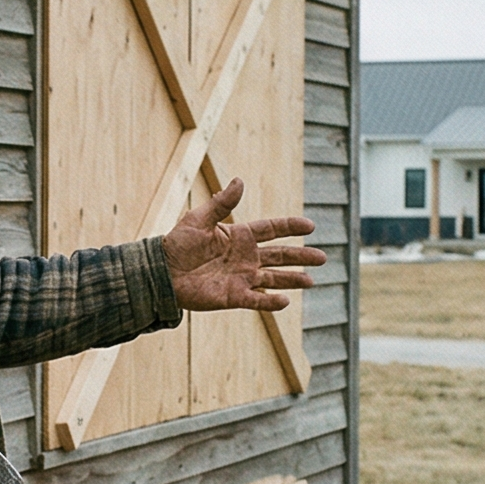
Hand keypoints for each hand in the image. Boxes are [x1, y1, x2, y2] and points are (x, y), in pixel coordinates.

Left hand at [163, 179, 324, 311]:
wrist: (162, 272)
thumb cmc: (178, 243)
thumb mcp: (200, 219)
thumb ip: (222, 203)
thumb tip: (240, 180)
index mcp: (240, 236)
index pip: (272, 230)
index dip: (290, 227)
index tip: (310, 225)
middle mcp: (246, 257)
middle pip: (280, 256)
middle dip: (301, 256)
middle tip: (322, 258)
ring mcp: (242, 278)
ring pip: (274, 279)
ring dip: (292, 280)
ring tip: (311, 281)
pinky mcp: (234, 296)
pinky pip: (257, 300)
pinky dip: (270, 302)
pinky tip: (285, 301)